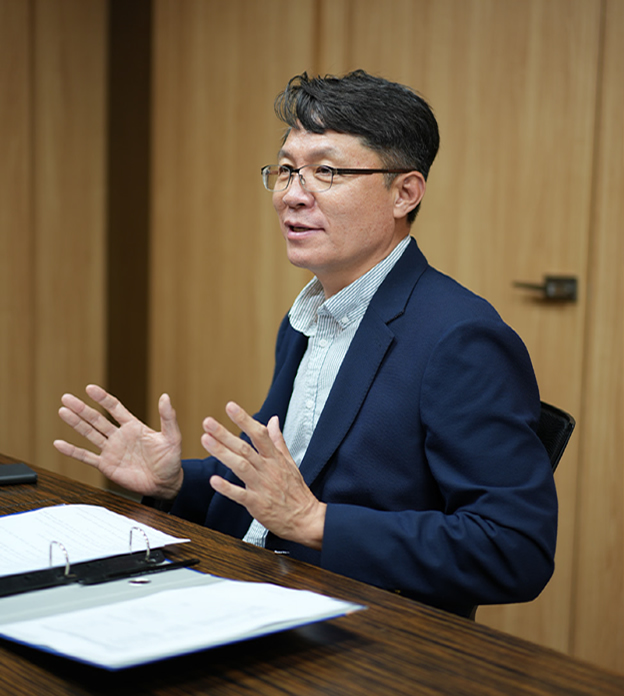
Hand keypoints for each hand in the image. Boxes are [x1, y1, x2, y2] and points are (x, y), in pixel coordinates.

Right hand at [53, 384, 183, 498]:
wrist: (165, 484)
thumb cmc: (171, 461)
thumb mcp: (172, 437)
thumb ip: (168, 418)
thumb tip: (165, 397)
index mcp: (134, 426)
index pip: (115, 408)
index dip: (102, 398)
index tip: (90, 388)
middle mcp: (120, 436)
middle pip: (97, 419)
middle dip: (82, 408)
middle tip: (66, 398)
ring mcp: (111, 450)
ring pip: (89, 434)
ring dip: (76, 423)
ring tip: (62, 411)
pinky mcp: (106, 465)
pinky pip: (86, 457)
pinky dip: (72, 451)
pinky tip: (59, 444)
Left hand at [202, 402, 325, 549]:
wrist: (305, 518)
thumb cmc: (296, 491)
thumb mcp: (290, 462)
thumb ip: (278, 440)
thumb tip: (273, 420)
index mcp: (275, 458)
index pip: (258, 434)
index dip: (244, 420)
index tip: (230, 407)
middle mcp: (267, 469)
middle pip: (244, 448)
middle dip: (225, 434)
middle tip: (208, 422)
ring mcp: (262, 486)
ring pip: (240, 466)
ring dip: (222, 453)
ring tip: (206, 440)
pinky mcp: (257, 504)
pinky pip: (240, 494)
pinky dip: (227, 488)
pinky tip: (214, 480)